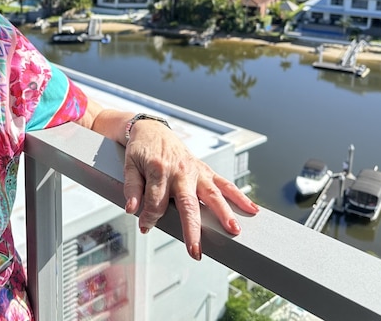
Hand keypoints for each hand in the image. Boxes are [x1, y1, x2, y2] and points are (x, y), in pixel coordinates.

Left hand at [122, 119, 258, 259]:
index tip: (145, 227)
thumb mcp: (129, 165)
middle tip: (195, 251)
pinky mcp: (205, 170)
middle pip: (188, 204)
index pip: (156, 203)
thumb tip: (133, 209)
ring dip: (223, 213)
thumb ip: (132, 188)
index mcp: (159, 170)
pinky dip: (239, 196)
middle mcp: (181, 171)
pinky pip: (224, 183)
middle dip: (192, 229)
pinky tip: (251, 209)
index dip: (150, 218)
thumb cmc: (141, 149)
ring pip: (212, 194)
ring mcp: (196, 171)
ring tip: (233, 230)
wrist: (152, 128)